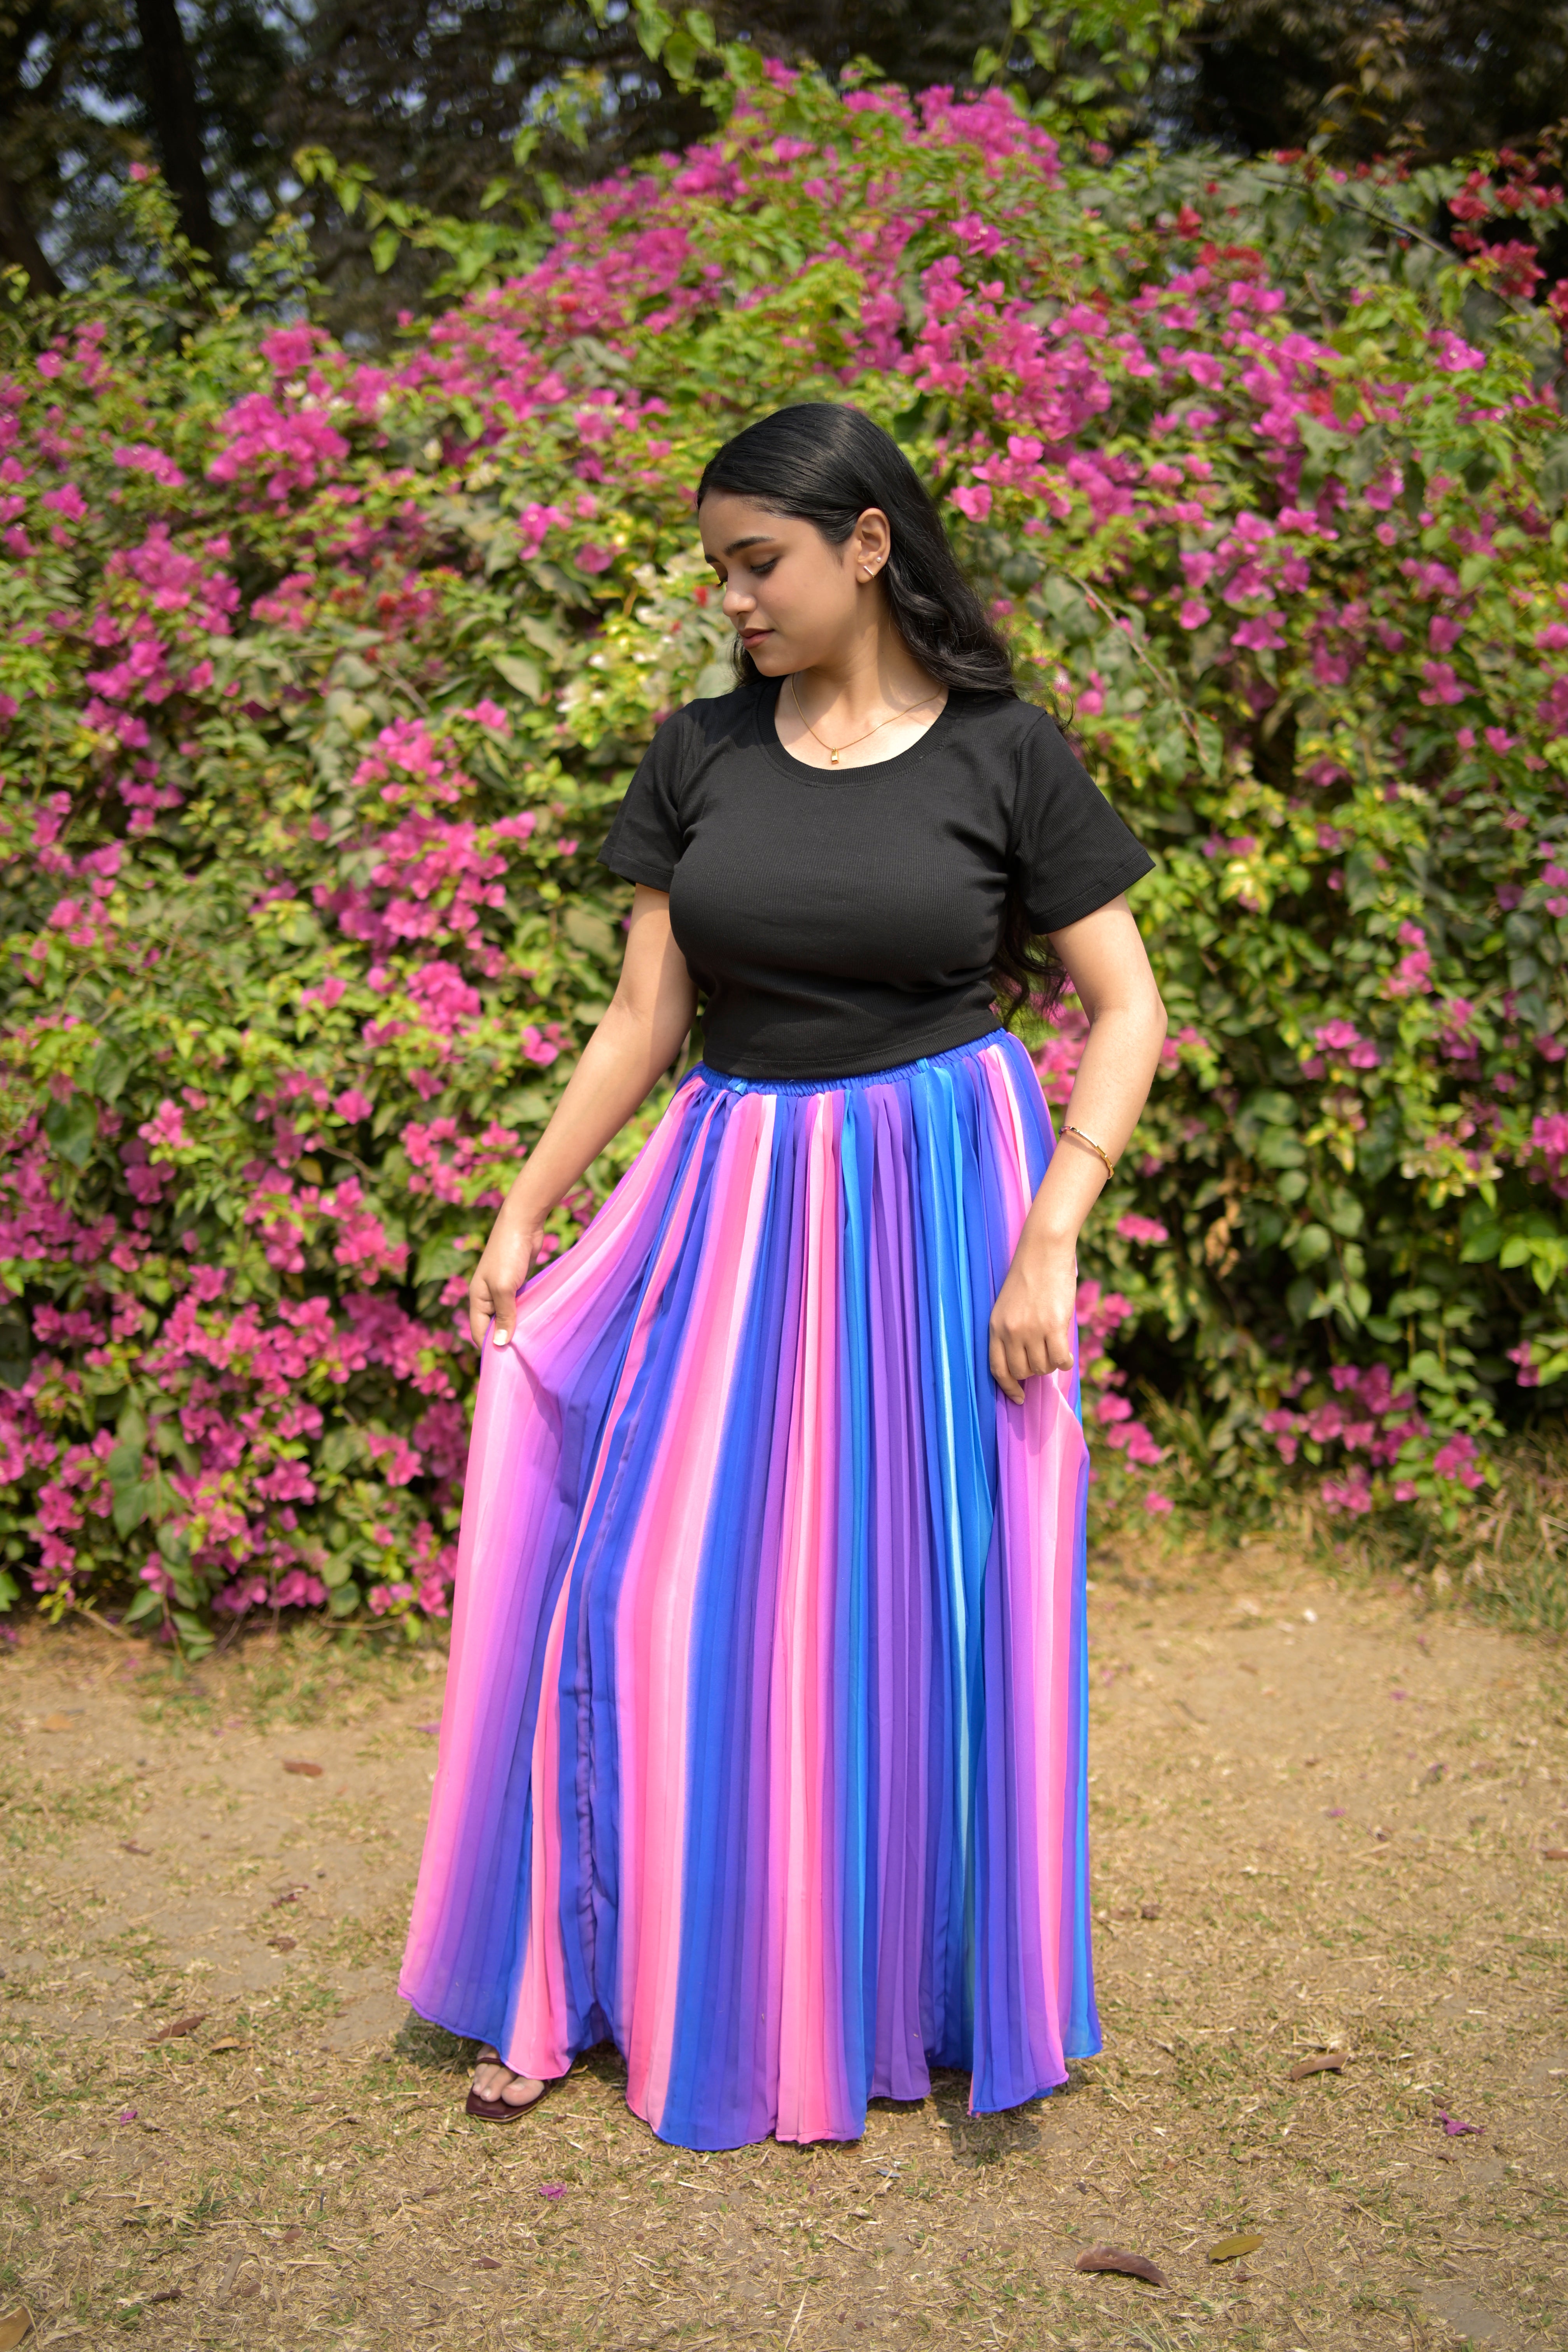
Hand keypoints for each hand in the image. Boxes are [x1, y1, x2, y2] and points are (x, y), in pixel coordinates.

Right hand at [468, 1211, 545, 1348]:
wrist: (522, 1224)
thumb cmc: (508, 1255)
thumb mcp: (504, 1288)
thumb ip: (503, 1316)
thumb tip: (499, 1344)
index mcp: (477, 1298)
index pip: (478, 1331)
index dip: (489, 1347)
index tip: (506, 1363)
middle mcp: (487, 1296)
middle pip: (491, 1326)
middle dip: (503, 1339)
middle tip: (521, 1357)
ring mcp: (502, 1289)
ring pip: (507, 1316)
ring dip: (516, 1327)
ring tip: (530, 1344)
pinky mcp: (517, 1283)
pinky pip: (518, 1305)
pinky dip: (525, 1314)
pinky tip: (536, 1323)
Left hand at [989, 1232, 1077, 1404]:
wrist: (1043, 1252)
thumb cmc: (1030, 1276)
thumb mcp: (1010, 1306)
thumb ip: (1013, 1332)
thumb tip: (1028, 1363)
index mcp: (995, 1327)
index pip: (997, 1369)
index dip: (1008, 1387)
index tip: (1018, 1397)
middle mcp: (1011, 1332)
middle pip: (1023, 1371)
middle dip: (1035, 1370)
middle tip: (1044, 1355)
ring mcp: (1031, 1330)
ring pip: (1043, 1367)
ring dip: (1051, 1363)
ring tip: (1055, 1345)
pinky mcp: (1053, 1326)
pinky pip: (1060, 1360)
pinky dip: (1064, 1361)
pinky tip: (1066, 1352)